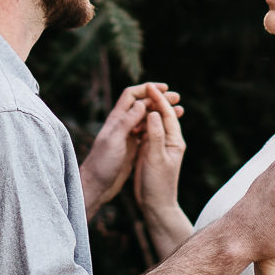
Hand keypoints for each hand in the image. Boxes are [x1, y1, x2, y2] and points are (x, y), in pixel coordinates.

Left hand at [80, 82, 181, 213]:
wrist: (96, 185)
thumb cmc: (102, 163)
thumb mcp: (114, 141)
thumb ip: (126, 122)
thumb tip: (141, 102)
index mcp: (116, 119)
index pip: (132, 95)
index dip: (148, 89)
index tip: (165, 89)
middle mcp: (121, 124)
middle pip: (141, 104)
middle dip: (159, 99)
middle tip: (177, 98)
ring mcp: (126, 136)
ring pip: (146, 118)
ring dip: (160, 112)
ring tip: (178, 112)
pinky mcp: (130, 147)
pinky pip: (146, 132)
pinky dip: (157, 127)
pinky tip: (167, 130)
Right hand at [132, 88, 185, 216]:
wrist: (156, 204)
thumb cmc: (157, 183)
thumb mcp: (155, 158)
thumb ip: (155, 135)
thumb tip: (154, 112)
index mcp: (174, 141)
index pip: (167, 114)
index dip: (158, 99)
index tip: (149, 86)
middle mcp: (169, 141)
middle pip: (163, 115)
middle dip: (156, 100)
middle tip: (147, 85)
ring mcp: (160, 146)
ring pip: (155, 122)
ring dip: (149, 109)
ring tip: (141, 96)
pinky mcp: (151, 152)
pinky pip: (148, 132)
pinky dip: (142, 122)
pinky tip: (134, 118)